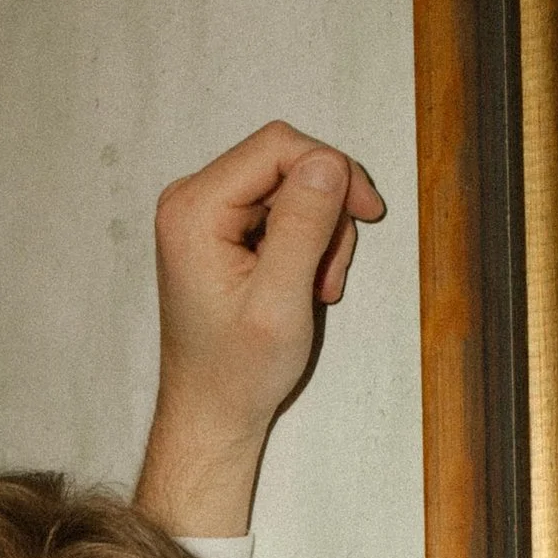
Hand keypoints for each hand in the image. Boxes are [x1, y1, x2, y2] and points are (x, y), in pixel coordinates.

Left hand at [136, 121, 385, 538]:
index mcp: (193, 210)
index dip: (333, 169)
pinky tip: (304, 285)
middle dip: (326, 211)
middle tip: (331, 272)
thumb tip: (328, 161)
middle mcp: (191, 200)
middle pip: (287, 162)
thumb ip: (303, 226)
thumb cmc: (235, 372)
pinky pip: (282, 209)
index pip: (278, 145)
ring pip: (293, 186)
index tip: (366, 213)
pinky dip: (307, 242)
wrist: (211, 412)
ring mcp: (205, 213)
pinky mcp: (222, 228)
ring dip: (321, 233)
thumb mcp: (280, 301)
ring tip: (315, 289)